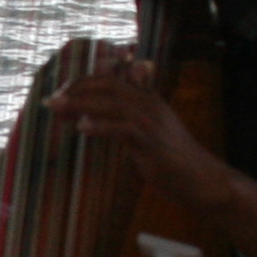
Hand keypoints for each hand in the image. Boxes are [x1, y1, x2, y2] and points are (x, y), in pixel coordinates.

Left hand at [46, 60, 256, 255]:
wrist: (203, 180)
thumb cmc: (172, 159)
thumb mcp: (147, 132)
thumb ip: (122, 121)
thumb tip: (90, 117)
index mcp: (148, 98)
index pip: (113, 76)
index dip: (85, 79)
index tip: (63, 90)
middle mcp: (149, 104)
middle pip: (108, 84)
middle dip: (77, 88)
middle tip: (53, 100)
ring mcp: (151, 123)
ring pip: (112, 102)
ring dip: (81, 103)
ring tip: (58, 109)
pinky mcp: (152, 144)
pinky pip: (123, 129)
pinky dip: (101, 126)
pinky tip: (83, 127)